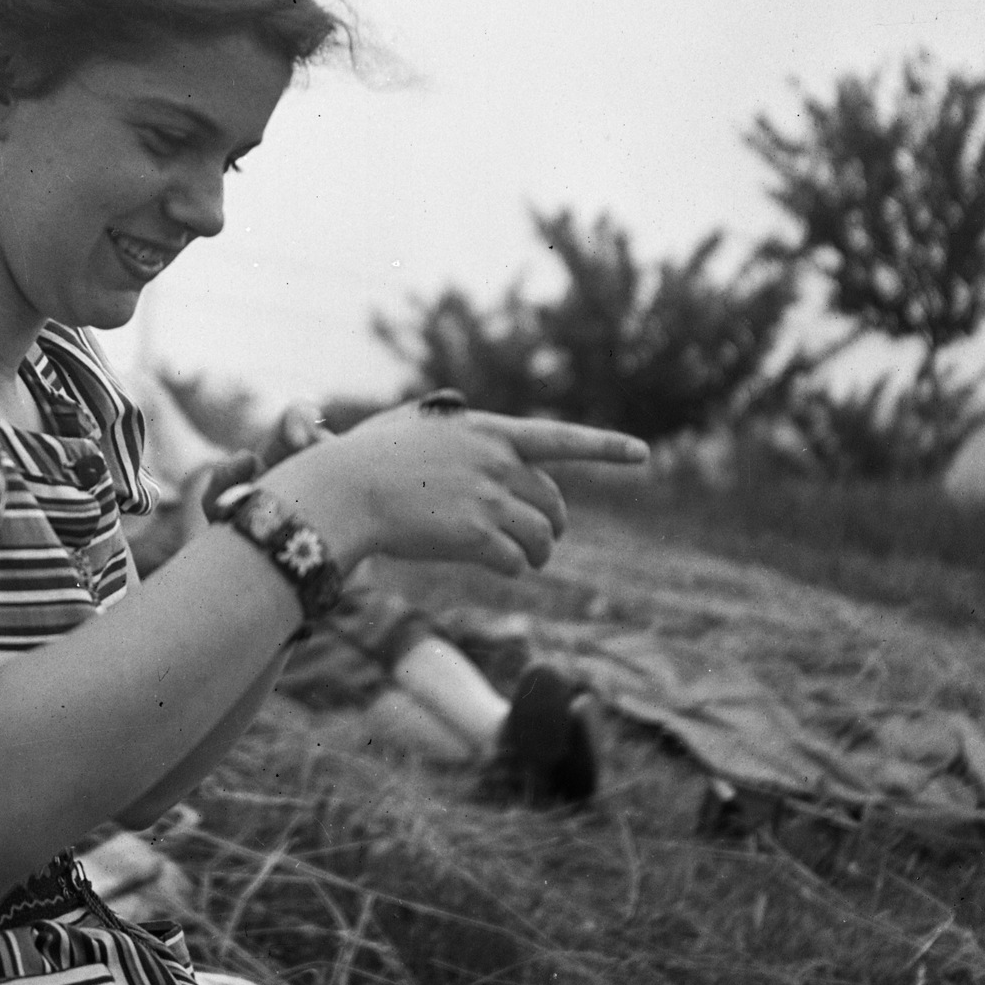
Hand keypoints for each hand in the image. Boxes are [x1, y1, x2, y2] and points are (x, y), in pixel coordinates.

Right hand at [260, 401, 647, 576]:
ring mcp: (488, 499)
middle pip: (552, 502)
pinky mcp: (475, 536)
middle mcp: (497, 462)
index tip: (641, 453)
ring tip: (524, 561)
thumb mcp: (413, 426)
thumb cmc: (365, 459)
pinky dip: (509, 569)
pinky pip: (513, 562)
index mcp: (488, 431)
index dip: (605, 447)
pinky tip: (493, 567)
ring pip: (540, 538)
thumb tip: (460, 415)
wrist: (343, 490)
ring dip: (537, 555)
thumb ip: (448, 424)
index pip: (561, 438)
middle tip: (543, 542)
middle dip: (553, 525)